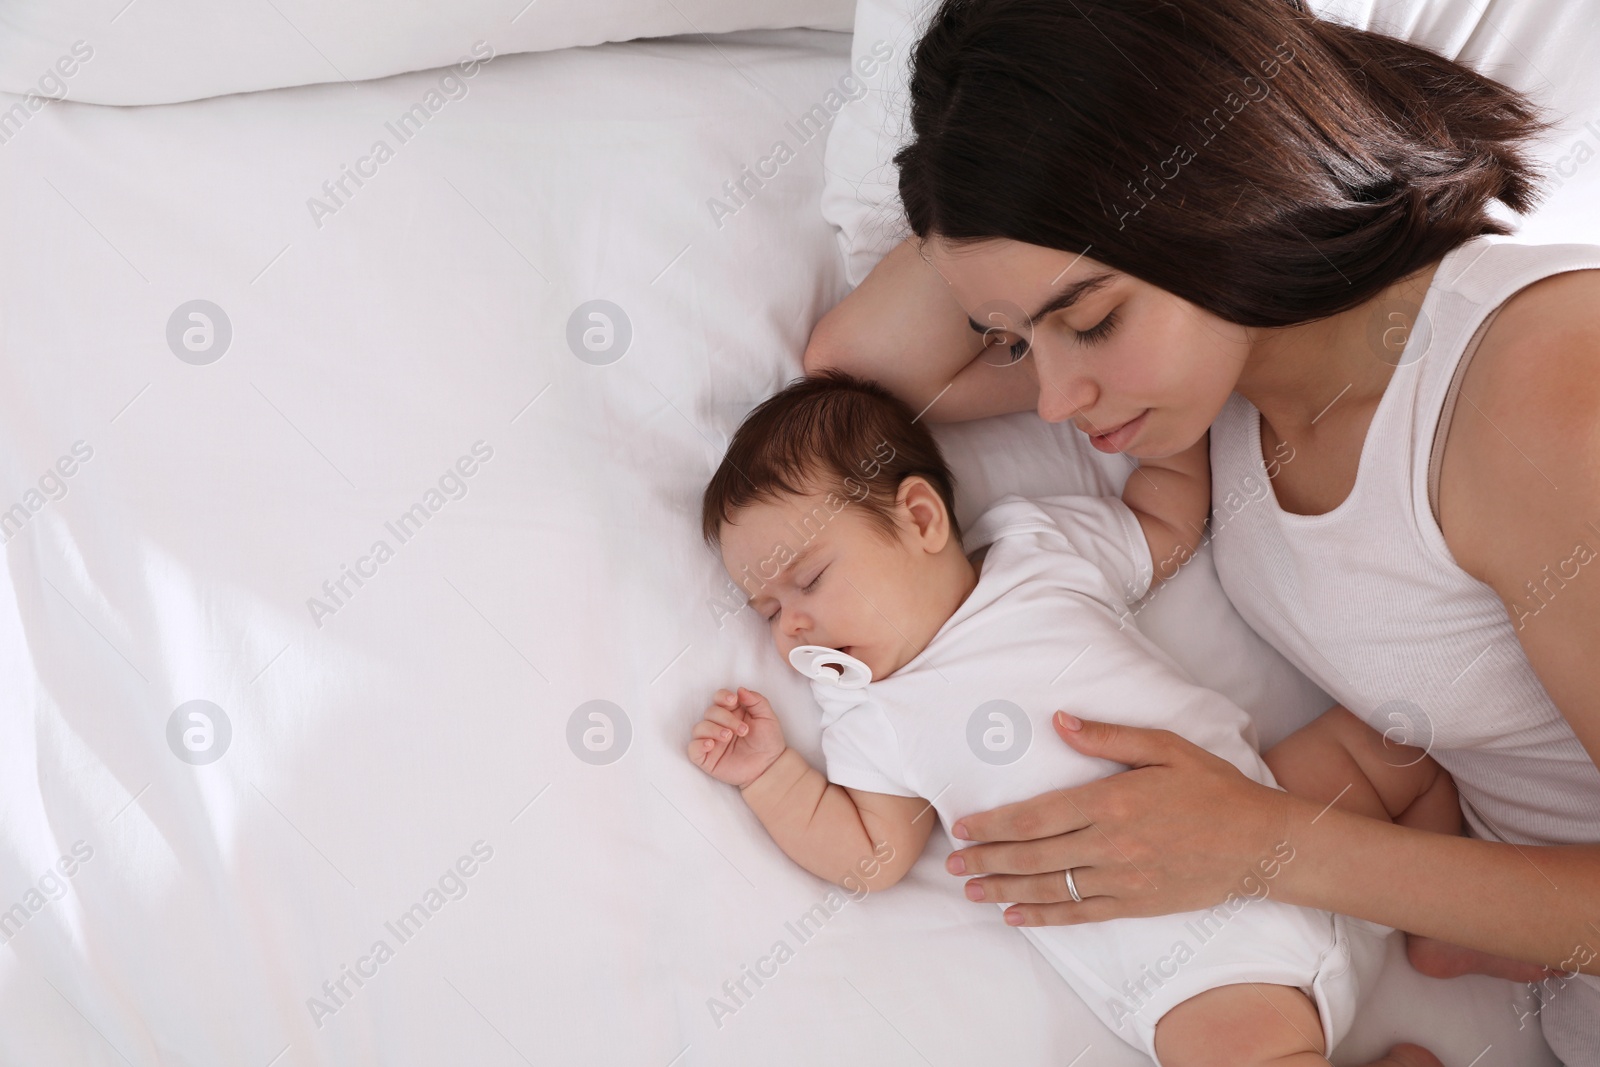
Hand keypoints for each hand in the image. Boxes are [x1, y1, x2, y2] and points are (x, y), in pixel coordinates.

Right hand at [687, 687, 787, 787]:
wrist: (769, 767)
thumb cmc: (768, 741)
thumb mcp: (768, 717)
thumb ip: (756, 701)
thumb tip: (740, 689)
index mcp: (732, 712)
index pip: (718, 697)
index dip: (722, 696)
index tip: (733, 700)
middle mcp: (719, 724)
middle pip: (710, 712)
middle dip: (725, 718)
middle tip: (743, 731)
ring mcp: (712, 741)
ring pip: (699, 728)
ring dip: (712, 729)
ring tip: (728, 737)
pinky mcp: (707, 758)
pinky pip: (693, 749)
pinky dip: (698, 745)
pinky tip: (711, 745)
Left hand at [946, 712, 1292, 925]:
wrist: (1261, 843)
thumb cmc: (1213, 788)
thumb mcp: (1165, 747)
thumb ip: (1108, 737)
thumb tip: (1060, 721)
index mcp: (1112, 801)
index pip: (1037, 817)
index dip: (995, 824)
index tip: (964, 826)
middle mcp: (1111, 844)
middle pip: (1034, 855)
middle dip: (988, 859)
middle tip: (954, 862)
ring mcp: (1122, 878)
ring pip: (1050, 887)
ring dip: (1005, 889)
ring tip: (972, 889)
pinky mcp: (1136, 904)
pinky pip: (1080, 913)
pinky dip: (1044, 916)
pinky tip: (1016, 915)